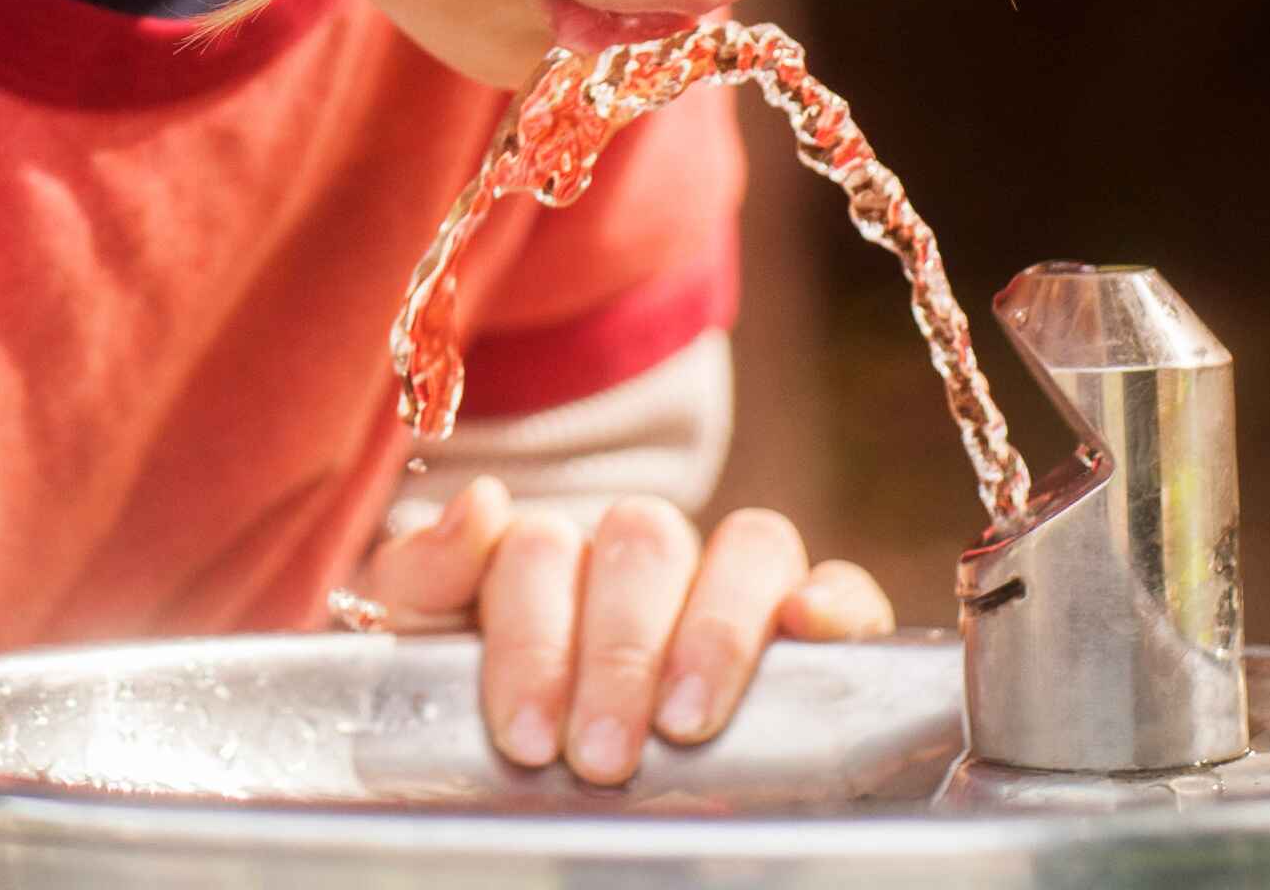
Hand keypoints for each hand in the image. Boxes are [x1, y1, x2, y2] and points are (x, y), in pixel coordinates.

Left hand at [347, 479, 893, 783]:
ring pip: (748, 543)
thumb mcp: (435, 644)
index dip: (533, 640)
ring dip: (715, 631)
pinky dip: (834, 598)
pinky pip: (843, 584)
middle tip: (602, 755)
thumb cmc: (512, 711)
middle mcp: (647, 554)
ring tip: (686, 724)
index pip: (542, 547)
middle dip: (618, 653)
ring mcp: (737, 582)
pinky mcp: (819, 623)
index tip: (528, 736)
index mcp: (554, 554)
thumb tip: (483, 503)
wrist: (575, 766)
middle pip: (644, 541)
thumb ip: (426, 574)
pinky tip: (811, 630)